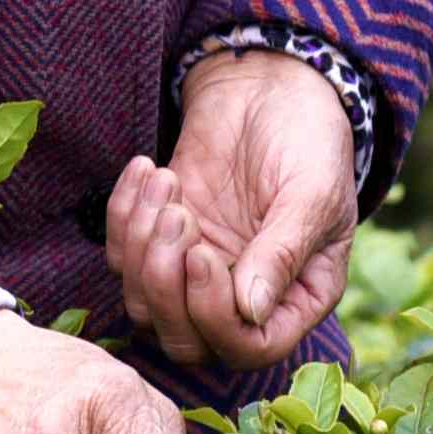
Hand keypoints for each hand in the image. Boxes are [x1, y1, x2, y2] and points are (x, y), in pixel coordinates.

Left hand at [109, 47, 356, 370]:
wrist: (271, 85)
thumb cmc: (308, 138)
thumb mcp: (311, 191)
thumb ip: (283, 252)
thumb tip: (248, 311)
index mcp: (296, 297)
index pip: (250, 347)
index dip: (215, 316)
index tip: (202, 254)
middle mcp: (243, 297)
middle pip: (187, 341)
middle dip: (166, 287)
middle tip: (176, 217)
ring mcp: (198, 271)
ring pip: (144, 305)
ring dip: (140, 247)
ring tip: (164, 183)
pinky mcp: (160, 239)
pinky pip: (121, 255)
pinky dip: (123, 214)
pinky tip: (147, 169)